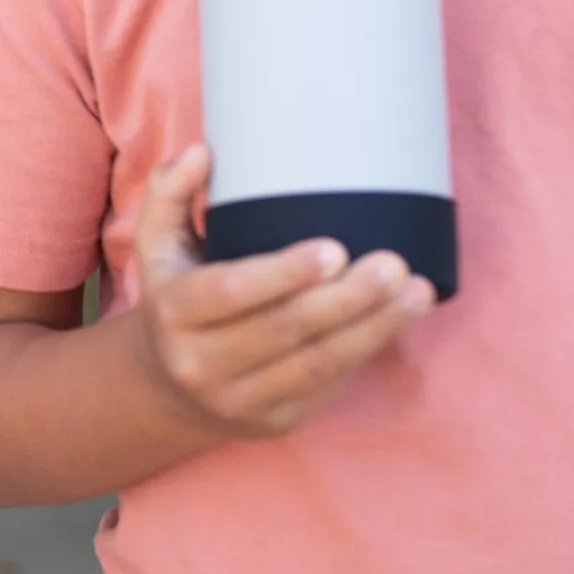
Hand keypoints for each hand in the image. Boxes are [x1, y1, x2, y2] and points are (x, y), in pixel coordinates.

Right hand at [127, 143, 431, 438]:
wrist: (167, 386)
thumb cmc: (176, 294)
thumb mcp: (156, 245)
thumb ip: (168, 193)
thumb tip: (200, 153)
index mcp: (173, 313)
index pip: (230, 293)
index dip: (283, 275)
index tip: (334, 249)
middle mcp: (200, 363)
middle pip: (283, 331)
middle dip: (345, 300)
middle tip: (393, 264)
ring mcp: (239, 399)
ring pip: (315, 364)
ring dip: (373, 328)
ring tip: (417, 292)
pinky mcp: (275, 421)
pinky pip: (326, 385)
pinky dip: (366, 351)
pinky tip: (397, 319)